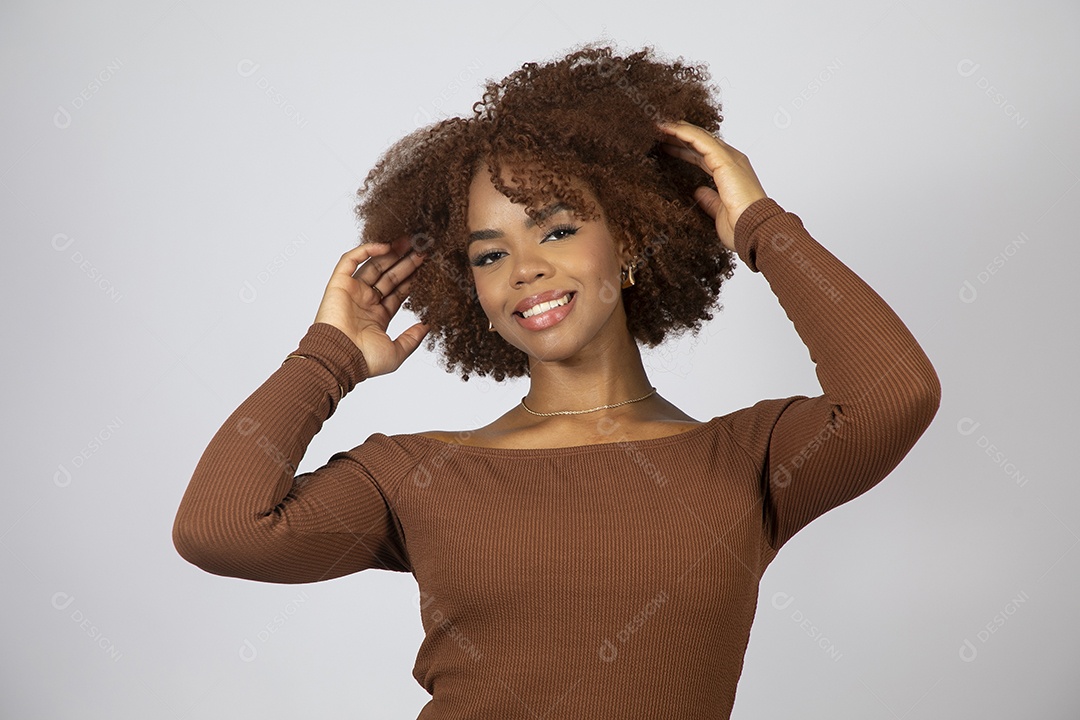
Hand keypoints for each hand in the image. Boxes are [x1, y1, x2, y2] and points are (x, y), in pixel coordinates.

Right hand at [313, 234, 428, 376]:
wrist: (340, 358)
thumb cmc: (364, 360)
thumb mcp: (397, 352)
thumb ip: (413, 338)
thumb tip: (428, 326)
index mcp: (377, 316)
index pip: (398, 292)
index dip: (412, 278)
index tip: (427, 266)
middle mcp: (365, 302)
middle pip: (388, 275)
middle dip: (405, 261)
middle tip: (422, 248)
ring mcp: (352, 292)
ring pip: (373, 265)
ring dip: (390, 252)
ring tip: (409, 241)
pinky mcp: (339, 284)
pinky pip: (350, 260)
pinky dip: (366, 250)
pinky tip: (386, 246)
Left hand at [656, 120, 767, 251]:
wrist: (754, 230)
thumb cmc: (741, 226)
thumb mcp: (718, 211)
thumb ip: (709, 199)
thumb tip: (699, 192)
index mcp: (730, 172)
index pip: (703, 154)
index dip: (685, 148)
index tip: (666, 146)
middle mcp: (731, 161)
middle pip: (700, 142)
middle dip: (679, 136)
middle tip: (658, 133)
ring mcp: (729, 158)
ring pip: (699, 136)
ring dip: (678, 129)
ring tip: (658, 126)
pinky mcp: (725, 160)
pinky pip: (700, 140)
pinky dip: (683, 132)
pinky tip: (667, 128)